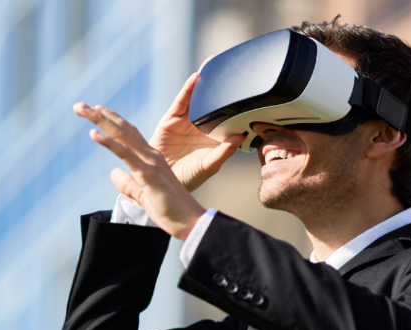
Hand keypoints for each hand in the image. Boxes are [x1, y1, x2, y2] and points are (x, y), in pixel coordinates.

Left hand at [74, 102, 204, 239]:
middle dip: (99, 115)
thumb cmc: (171, 211)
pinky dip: (108, 142)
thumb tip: (113, 172)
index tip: (95, 110)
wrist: (190, 222)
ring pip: (121, 135)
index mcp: (150, 159)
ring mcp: (150, 162)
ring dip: (100, 120)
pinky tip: (93, 133)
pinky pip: (124, 153)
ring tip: (81, 109)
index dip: (112, 120)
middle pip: (122, 129)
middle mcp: (151, 155)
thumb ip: (128, 184)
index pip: (128, 134)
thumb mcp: (142, 195)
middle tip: (79, 106)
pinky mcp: (148, 173)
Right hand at [148, 72, 244, 191]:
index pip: (227, 115)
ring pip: (196, 99)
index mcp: (214, 137)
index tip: (249, 88)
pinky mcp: (170, 120)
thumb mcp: (209, 166)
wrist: (161, 184)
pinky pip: (180, 102)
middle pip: (212, 102)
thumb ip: (224, 152)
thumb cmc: (189, 178)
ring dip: (204, 82)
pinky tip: (196, 78)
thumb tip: (241, 136)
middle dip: (220, 86)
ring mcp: (185, 122)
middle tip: (232, 66)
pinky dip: (187, 90)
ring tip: (213, 63)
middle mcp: (200, 126)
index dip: (236, 102)